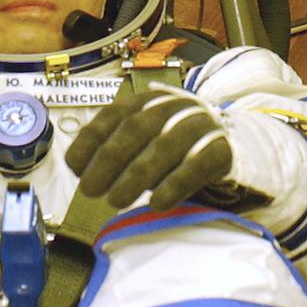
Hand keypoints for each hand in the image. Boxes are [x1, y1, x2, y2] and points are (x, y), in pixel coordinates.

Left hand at [65, 86, 232, 211]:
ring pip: (164, 147)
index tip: (74, 168)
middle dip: (108, 160)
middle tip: (90, 190)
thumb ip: (114, 151)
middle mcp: (172, 107)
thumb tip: (83, 174)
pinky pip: (197, 166)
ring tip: (115, 201)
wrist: (232, 142)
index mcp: (146, 102)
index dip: (90, 141)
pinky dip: (174, 186)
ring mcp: (198, 126)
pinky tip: (156, 204)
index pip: (113, 115)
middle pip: (136, 129)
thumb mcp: (142, 142)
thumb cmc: (174, 146)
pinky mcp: (222, 149)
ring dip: (136, 176)